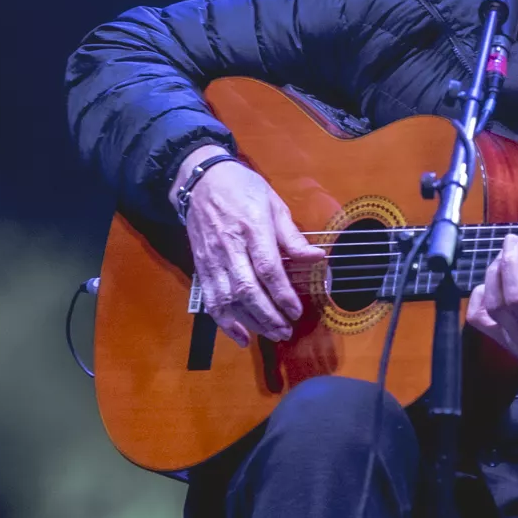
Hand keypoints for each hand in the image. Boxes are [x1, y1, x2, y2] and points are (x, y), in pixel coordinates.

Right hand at [174, 148, 323, 346]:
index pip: (267, 267)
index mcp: (252, 228)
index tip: (296, 311)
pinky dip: (224, 322)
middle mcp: (229, 246)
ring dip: (249, 322)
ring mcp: (212, 258)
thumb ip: (292, 236)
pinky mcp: (200, 266)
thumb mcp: (274, 204)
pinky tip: (240, 336)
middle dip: (267, 315)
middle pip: (246, 289)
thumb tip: (317, 258)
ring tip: (270, 335)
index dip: (282, 293)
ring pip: (227, 299)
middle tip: (285, 331)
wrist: (201, 181)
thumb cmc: (243, 189)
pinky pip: (210, 299)